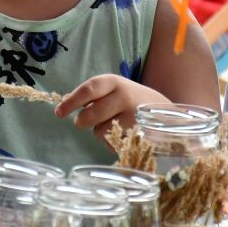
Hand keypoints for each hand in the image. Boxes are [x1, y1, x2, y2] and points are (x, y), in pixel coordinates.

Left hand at [54, 75, 168, 142]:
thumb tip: (64, 102)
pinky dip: (113, 143)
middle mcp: (124, 97)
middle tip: (82, 121)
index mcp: (115, 82)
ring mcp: (132, 118)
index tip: (58, 112)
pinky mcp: (138, 136)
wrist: (169, 114)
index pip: (88, 90)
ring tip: (116, 125)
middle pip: (90, 115)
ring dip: (101, 132)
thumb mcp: (115, 90)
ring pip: (100, 132)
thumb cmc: (133, 100)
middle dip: (83, 121)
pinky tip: (124, 135)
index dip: (71, 102)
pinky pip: (113, 144)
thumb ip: (92, 94)